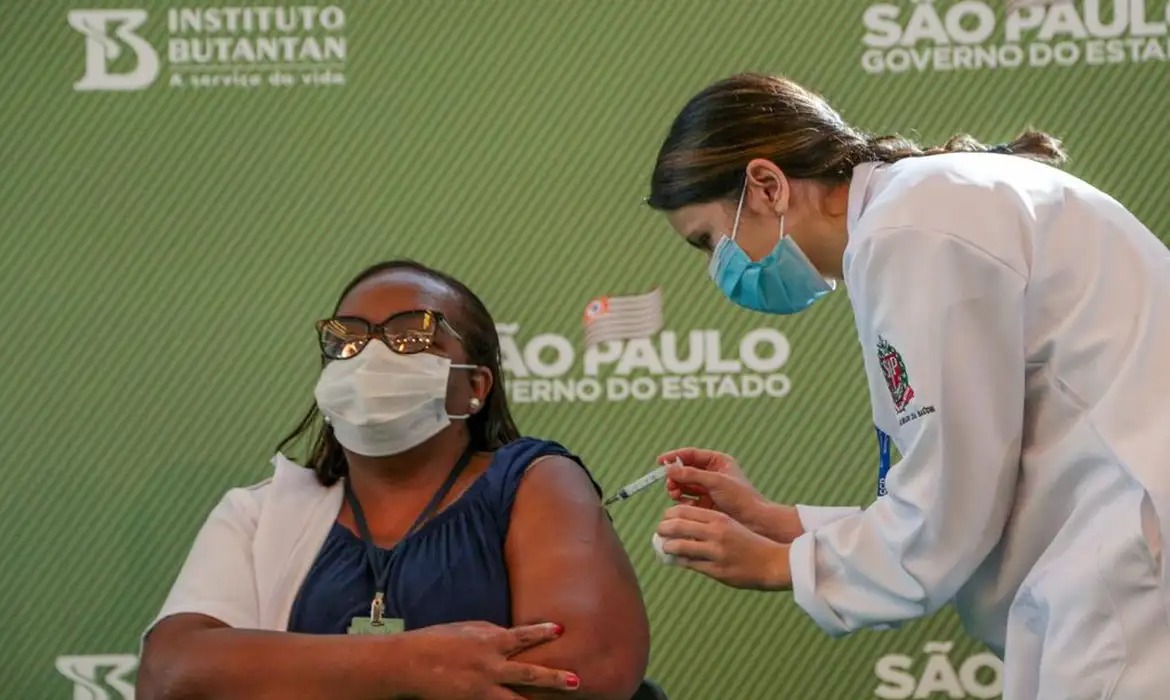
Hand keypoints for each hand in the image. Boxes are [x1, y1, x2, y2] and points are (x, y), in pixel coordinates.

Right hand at [403, 621, 578, 699]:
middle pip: (528, 673)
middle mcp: (490, 665)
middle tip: (576, 681)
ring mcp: (481, 687)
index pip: (522, 635)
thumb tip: (511, 637)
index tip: (560, 630)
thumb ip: (491, 633)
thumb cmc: (435, 640)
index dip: (542, 633)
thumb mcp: (466, 628)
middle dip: (553, 678)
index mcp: (489, 640)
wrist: (408, 662)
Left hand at [655, 505, 791, 590]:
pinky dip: (680, 561)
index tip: (665, 519)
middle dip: (663, 529)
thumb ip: (708, 524)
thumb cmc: (748, 542)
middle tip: (659, 532)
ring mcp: (715, 552)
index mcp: (719, 518)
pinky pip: (690, 564)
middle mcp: (716, 533)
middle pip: (677, 526)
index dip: (669, 515)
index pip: (684, 511)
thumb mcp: (730, 525)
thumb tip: (682, 524)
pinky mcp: (716, 570)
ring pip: (679, 546)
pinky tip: (678, 559)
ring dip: (667, 547)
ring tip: (665, 547)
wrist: (772, 562)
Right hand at [658, 447, 751, 508]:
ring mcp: (708, 489)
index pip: (691, 455)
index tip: (659, 462)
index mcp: (718, 462)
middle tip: (670, 484)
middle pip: (684, 470)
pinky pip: (687, 499)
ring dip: (676, 488)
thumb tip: (669, 468)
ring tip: (675, 494)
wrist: (754, 521)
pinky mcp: (705, 504)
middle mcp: (712, 474)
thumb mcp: (716, 481)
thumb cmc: (741, 497)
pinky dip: (683, 501)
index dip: (674, 457)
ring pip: (684, 485)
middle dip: (675, 476)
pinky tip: (686, 505)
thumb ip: (692, 474)